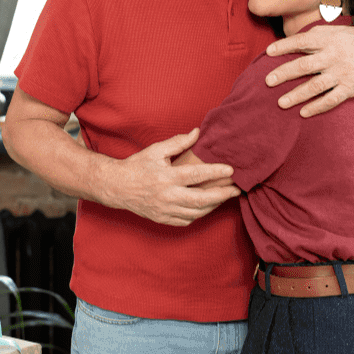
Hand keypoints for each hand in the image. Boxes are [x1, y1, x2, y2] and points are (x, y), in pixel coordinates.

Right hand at [102, 129, 238, 226]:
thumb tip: (197, 132)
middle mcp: (167, 196)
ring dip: (214, 205)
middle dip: (222, 194)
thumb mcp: (155, 150)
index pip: (196, 175)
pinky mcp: (163, 219)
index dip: (215, 172)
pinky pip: (187, 220)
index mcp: (166, 177)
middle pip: (201, 199)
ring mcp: (165, 210)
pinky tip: (207, 206)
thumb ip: (178, 142)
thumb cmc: (137, 165)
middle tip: (237, 189)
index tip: (231, 170)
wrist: (117, 187)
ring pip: (197, 212)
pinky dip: (199, 214)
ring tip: (225, 197)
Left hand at [264, 25, 353, 117]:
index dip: (284, 46)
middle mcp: (334, 56)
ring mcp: (342, 74)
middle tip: (267, 81)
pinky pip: (331, 100)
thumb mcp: (341, 31)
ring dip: (296, 95)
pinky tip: (303, 113)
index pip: (302, 41)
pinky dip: (317, 107)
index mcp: (330, 39)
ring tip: (280, 102)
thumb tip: (295, 38)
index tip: (268, 52)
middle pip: (303, 65)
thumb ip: (319, 34)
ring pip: (314, 86)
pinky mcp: (350, 88)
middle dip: (283, 74)